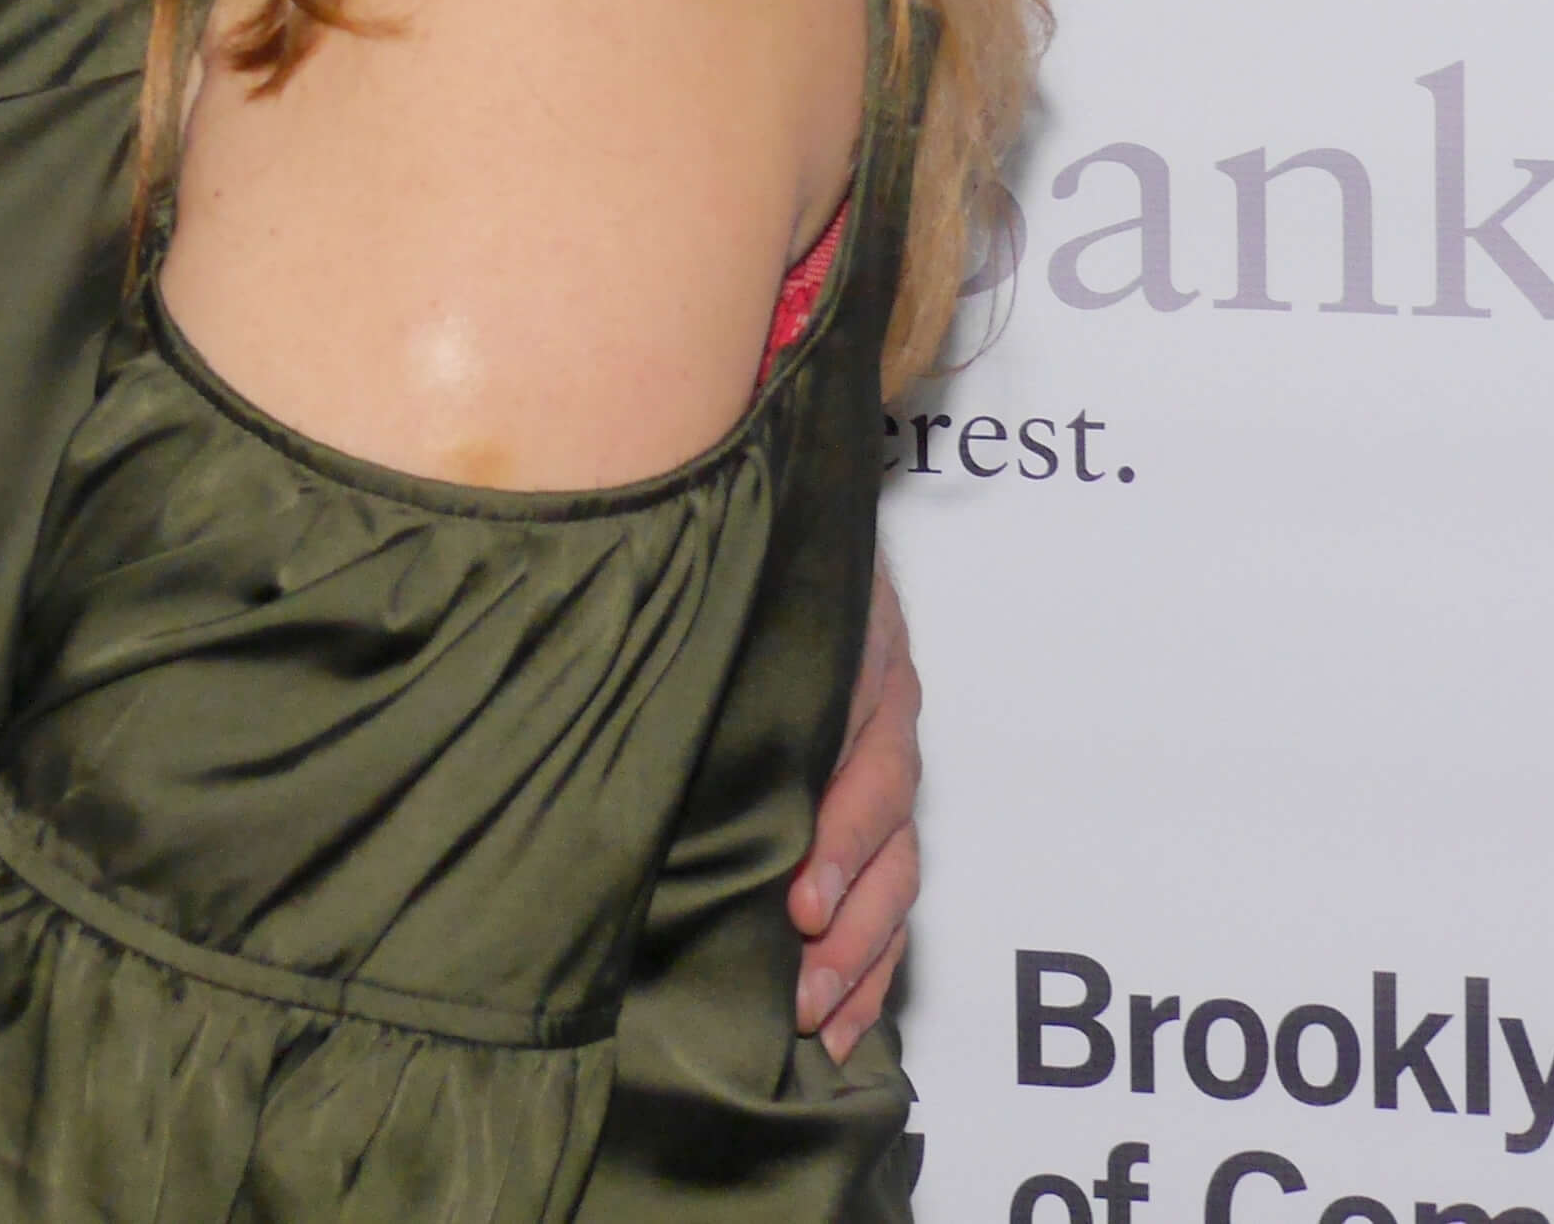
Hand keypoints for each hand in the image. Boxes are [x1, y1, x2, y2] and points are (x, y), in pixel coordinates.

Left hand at [790, 558, 921, 1056]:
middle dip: (852, 928)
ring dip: (863, 959)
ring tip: (819, 1020)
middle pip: (891, 844)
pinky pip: (887, 899)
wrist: (783, 533)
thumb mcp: (761, 590)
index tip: (800, 902)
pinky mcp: (865, 814)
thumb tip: (658, 696)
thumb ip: (744, 646)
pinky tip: (842, 1019)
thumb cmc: (758, 564)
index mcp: (867, 677)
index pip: (869, 774)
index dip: (840, 842)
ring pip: (896, 882)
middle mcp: (882, 731)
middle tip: (804, 989)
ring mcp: (878, 774)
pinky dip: (871, 964)